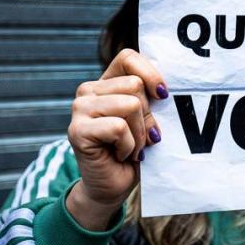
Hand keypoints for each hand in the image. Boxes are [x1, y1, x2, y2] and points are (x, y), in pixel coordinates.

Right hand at [66, 49, 167, 229]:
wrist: (114, 186)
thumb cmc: (135, 150)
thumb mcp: (148, 118)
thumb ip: (151, 97)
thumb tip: (166, 86)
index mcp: (106, 82)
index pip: (129, 58)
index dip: (151, 75)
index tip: (163, 96)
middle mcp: (88, 90)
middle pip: (135, 86)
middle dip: (147, 116)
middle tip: (140, 136)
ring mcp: (79, 109)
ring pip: (130, 105)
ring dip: (139, 133)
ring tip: (131, 147)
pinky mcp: (77, 130)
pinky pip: (119, 127)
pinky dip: (128, 146)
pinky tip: (120, 155)